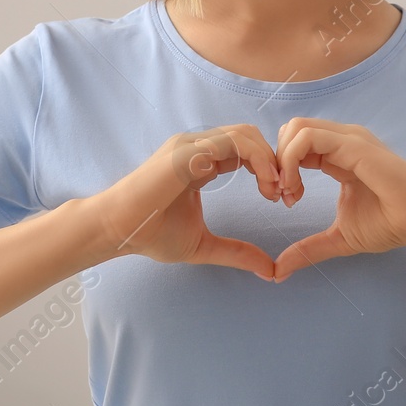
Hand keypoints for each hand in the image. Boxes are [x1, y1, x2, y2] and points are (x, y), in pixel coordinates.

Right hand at [92, 125, 282, 280]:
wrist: (119, 230)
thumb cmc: (152, 234)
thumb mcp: (204, 245)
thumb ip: (237, 252)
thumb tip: (270, 270)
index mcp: (201, 162)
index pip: (245, 150)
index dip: (269, 170)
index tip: (281, 198)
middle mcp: (196, 147)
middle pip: (250, 136)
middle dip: (275, 161)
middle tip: (286, 194)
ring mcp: (190, 146)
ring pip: (244, 134)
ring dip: (269, 159)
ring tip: (277, 190)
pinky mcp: (187, 151)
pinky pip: (231, 142)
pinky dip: (257, 158)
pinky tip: (266, 185)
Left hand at [269, 117, 405, 282]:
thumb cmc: (390, 224)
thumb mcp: (339, 238)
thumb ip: (308, 249)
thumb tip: (277, 272)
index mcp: (336, 154)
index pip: (294, 144)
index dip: (279, 168)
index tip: (282, 200)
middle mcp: (340, 140)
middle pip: (290, 130)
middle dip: (274, 160)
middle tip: (280, 195)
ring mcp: (348, 139)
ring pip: (296, 128)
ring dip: (281, 160)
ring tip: (289, 193)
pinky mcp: (354, 145)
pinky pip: (309, 138)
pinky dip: (290, 160)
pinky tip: (296, 189)